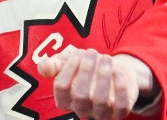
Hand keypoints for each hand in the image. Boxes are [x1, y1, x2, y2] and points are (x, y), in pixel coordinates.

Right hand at [38, 49, 154, 119]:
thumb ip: (53, 64)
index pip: (62, 87)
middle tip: (92, 52)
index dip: (69, 68)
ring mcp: (101, 113)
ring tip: (106, 58)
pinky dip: (120, 88)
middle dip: (86, 71)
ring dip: (103, 77)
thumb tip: (45, 67)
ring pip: (101, 102)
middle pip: (81, 96)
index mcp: (65, 100)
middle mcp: (82, 110)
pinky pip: (121, 106)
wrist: (114, 72)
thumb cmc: (87, 68)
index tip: (78, 53)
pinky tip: (118, 71)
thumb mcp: (68, 62)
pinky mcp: (119, 112)